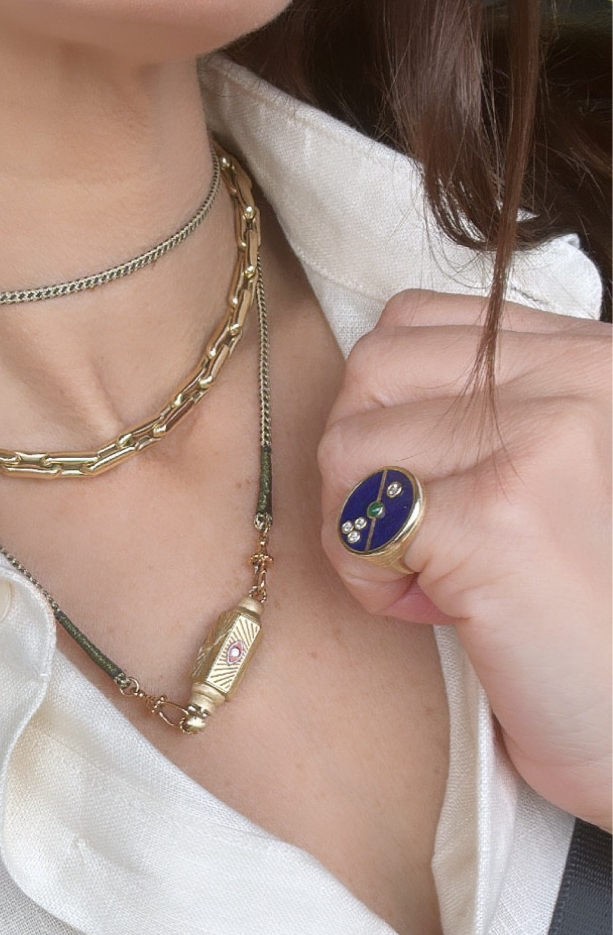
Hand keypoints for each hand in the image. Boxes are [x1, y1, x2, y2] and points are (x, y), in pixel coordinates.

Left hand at [318, 290, 611, 830]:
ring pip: (347, 443)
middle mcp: (575, 379)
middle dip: (359, 463)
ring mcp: (540, 441)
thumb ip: (487, 413)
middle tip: (416, 536)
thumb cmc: (586, 613)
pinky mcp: (499, 518)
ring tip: (432, 577)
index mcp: (588, 357)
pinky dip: (371, 581)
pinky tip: (438, 611)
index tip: (435, 487)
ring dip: (360, 527)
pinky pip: (361, 521)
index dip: (387, 410)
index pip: (414, 322)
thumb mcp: (556, 475)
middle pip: (369, 366)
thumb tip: (363, 392)